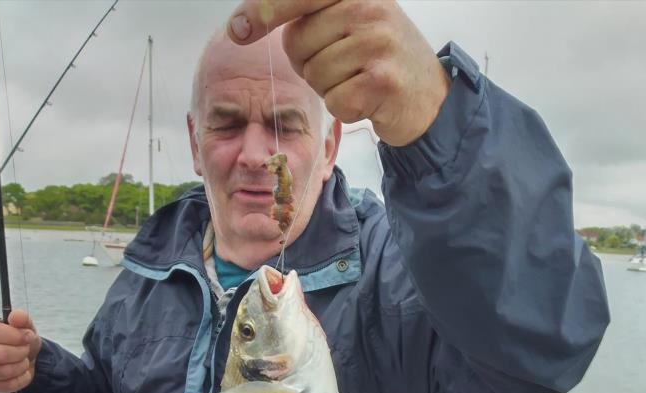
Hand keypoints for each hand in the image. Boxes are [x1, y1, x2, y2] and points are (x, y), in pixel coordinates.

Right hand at [0, 310, 41, 392]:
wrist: (24, 355)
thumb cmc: (19, 338)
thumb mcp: (24, 325)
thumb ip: (22, 318)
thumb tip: (16, 316)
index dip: (13, 335)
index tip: (27, 336)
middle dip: (20, 352)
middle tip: (26, 348)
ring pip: (3, 371)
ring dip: (21, 365)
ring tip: (25, 358)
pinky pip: (7, 385)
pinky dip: (22, 378)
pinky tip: (24, 371)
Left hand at [227, 0, 450, 145]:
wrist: (429, 97)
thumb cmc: (380, 59)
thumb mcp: (351, 21)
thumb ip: (311, 15)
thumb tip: (247, 21)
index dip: (263, 11)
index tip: (236, 30)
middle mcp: (369, 7)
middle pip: (298, 43)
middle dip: (309, 63)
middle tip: (342, 65)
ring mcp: (377, 42)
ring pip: (315, 75)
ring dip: (330, 88)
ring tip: (358, 80)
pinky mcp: (381, 80)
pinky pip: (335, 101)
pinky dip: (346, 108)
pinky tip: (367, 99)